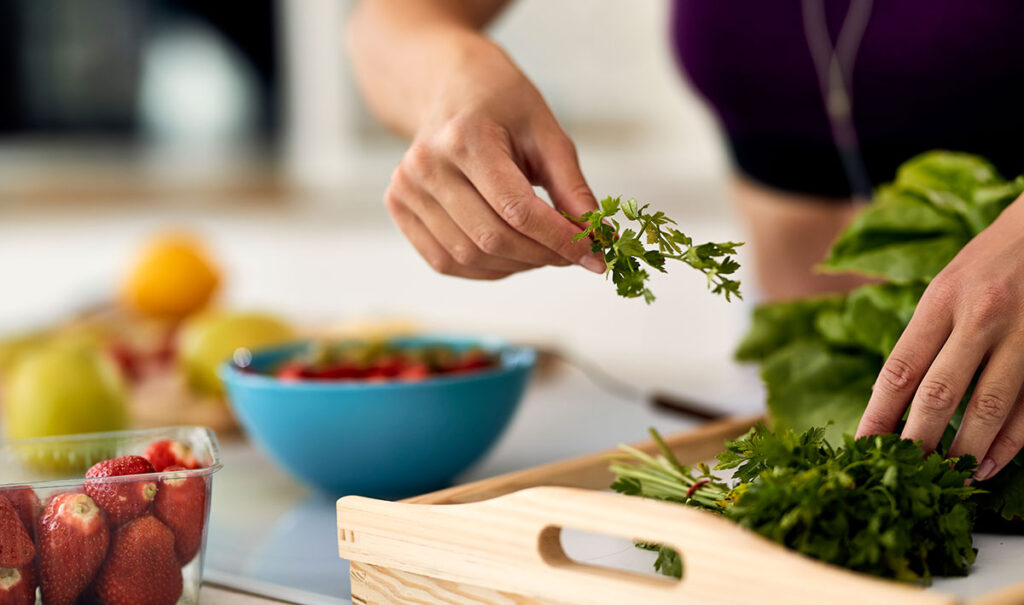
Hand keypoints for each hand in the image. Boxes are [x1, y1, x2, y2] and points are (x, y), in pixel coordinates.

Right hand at [384, 40, 605, 278]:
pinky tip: (513, 255)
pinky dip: (487, 269)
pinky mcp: (399, 208)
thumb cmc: (503, 105)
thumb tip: (598, 238)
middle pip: (492, 238)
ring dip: (518, 265)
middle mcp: (426, 165)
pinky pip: (445, 261)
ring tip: (546, 251)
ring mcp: (405, 189)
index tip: (596, 256)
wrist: (449, 87)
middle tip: (576, 255)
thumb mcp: (546, 133)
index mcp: (464, 138)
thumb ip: (572, 187)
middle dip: (544, 256)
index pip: (518, 210)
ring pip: (470, 256)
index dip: (561, 240)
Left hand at [857, 196, 1023, 479]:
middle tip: (905, 472)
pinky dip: (1009, 443)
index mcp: (941, 300)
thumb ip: (920, 338)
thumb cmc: (988, 263)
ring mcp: (1022, 335)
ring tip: (949, 477)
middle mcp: (980, 317)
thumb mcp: (944, 287)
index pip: (899, 370)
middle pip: (939, 395)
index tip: (864, 447)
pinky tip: (989, 463)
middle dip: (919, 441)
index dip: (878, 416)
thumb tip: (885, 396)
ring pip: (989, 408)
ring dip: (966, 450)